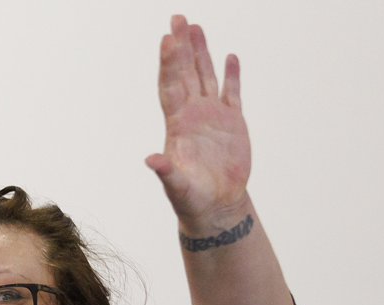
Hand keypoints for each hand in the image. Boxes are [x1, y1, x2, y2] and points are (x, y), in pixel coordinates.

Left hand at [146, 15, 251, 225]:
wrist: (215, 206)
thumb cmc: (191, 199)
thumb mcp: (176, 186)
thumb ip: (166, 171)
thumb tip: (151, 160)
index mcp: (178, 125)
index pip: (171, 86)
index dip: (168, 63)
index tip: (167, 39)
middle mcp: (192, 115)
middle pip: (185, 73)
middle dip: (181, 46)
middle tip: (177, 18)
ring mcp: (212, 117)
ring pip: (205, 76)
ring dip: (201, 53)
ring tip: (195, 27)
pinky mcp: (232, 123)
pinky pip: (231, 93)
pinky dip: (231, 75)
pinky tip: (230, 56)